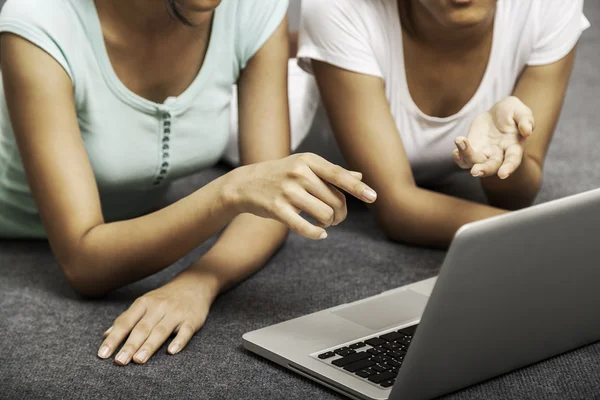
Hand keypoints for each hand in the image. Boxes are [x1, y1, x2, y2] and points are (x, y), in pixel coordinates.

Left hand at [97, 270, 218, 364]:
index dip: (114, 338)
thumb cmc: (165, 298)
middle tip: (119, 361)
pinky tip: (171, 352)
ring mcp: (176, 313)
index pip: (125, 322)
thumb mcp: (144, 303)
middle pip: (142, 328)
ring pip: (161, 330)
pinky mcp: (191, 319)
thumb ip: (127, 319)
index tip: (102, 354)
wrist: (194, 284)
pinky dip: (179, 341)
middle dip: (130, 345)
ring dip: (149, 346)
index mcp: (144, 303)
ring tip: (138, 360)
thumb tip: (106, 335)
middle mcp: (158, 307)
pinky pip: (185, 331)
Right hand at [223, 153, 376, 239]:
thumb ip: (330, 173)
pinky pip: (304, 226)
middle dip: (340, 214)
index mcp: (308, 161)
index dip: (357, 188)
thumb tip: (359, 176)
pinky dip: (316, 234)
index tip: (373, 197)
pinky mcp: (277, 209)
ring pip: (324, 214)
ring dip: (329, 224)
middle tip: (336, 219)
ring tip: (324, 223)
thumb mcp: (304, 167)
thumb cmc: (281, 175)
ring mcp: (287, 191)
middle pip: (335, 200)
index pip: (339, 175)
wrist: (244, 184)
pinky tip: (321, 235)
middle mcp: (298, 173)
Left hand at [453, 96, 534, 178]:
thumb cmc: (512, 112)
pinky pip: (464, 158)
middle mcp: (499, 154)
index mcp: (514, 147)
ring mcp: (484, 153)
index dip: (509, 168)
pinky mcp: (472, 148)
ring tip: (460, 140)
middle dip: (483, 169)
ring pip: (474, 162)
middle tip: (475, 171)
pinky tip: (456, 149)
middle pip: (491, 166)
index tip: (502, 174)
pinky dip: (459, 156)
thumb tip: (527, 131)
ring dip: (466, 156)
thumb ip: (525, 120)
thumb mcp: (520, 111)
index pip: (513, 160)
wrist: (497, 111)